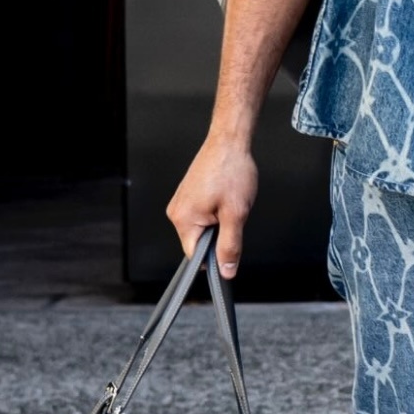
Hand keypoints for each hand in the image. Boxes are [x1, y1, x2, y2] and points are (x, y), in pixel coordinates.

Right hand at [166, 134, 258, 278]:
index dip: (215, 257)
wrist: (229, 142)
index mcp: (183, 219)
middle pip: (199, 243)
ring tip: (228, 202)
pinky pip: (202, 216)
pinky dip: (216, 212)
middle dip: (219, 235)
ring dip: (219, 223)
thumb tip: (226, 271)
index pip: (195, 257)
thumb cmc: (231, 171)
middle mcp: (176, 212)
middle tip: (232, 214)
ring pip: (203, 229)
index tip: (229, 247)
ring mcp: (181, 203)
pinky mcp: (188, 196)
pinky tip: (224, 197)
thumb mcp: (236, 214)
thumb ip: (230, 246)